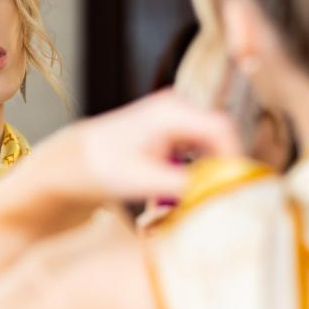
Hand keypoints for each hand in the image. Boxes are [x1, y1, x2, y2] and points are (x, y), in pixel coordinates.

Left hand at [68, 89, 241, 202]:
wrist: (72, 164)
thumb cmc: (100, 168)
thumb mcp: (145, 181)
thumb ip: (187, 187)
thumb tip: (224, 196)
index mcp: (173, 111)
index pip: (223, 129)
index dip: (236, 159)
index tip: (237, 190)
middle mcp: (179, 107)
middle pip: (222, 137)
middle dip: (225, 168)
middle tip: (224, 201)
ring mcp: (176, 118)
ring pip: (213, 146)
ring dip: (212, 172)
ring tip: (205, 198)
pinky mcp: (173, 132)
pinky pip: (200, 151)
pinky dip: (200, 171)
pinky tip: (189, 192)